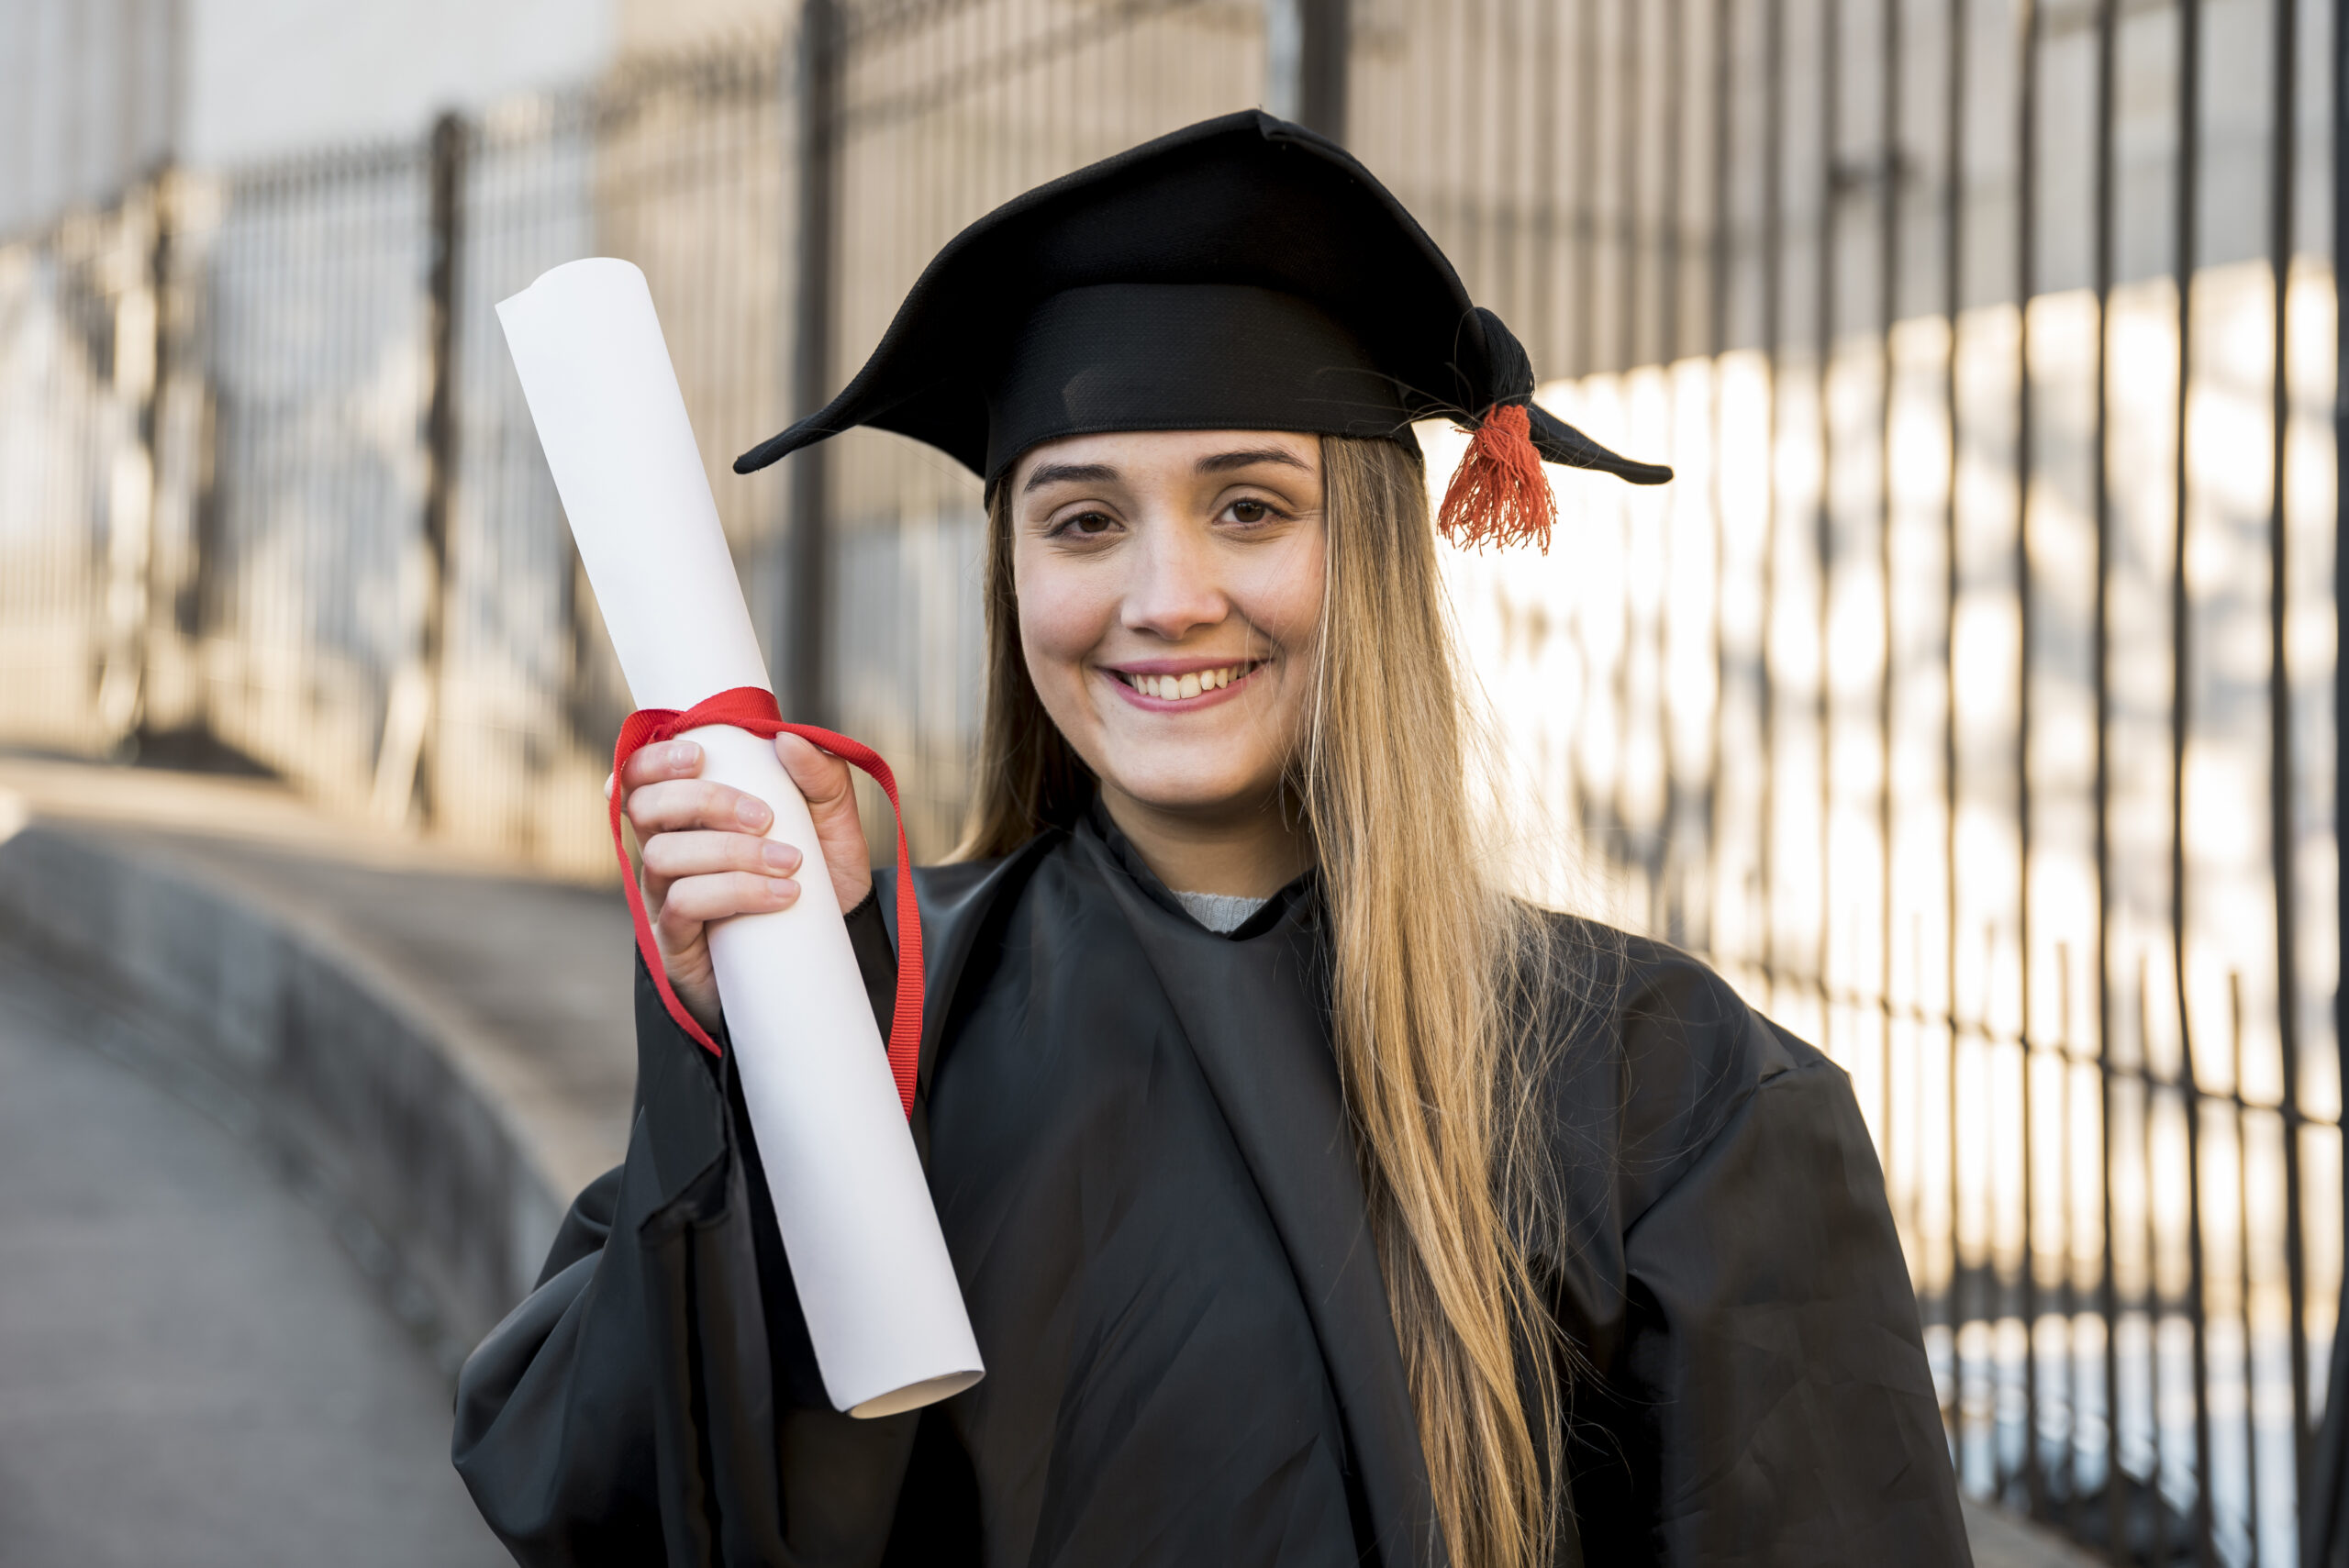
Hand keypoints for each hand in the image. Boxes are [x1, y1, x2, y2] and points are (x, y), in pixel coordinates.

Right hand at [613, 734, 874, 1034]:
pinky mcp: (676, 942)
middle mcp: (668, 852)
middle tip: (765, 817)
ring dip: (728, 852)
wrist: (834, 955)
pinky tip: (781, 896)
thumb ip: (820, 778)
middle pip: (643, 808)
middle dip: (703, 801)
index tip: (699, 755)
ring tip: (790, 863)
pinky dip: (732, 892)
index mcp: (691, 816)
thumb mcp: (832, 825)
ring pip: (662, 856)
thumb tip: (788, 738)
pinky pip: (681, 906)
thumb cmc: (822, 883)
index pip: (639, 776)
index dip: (652, 759)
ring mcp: (666, 898)